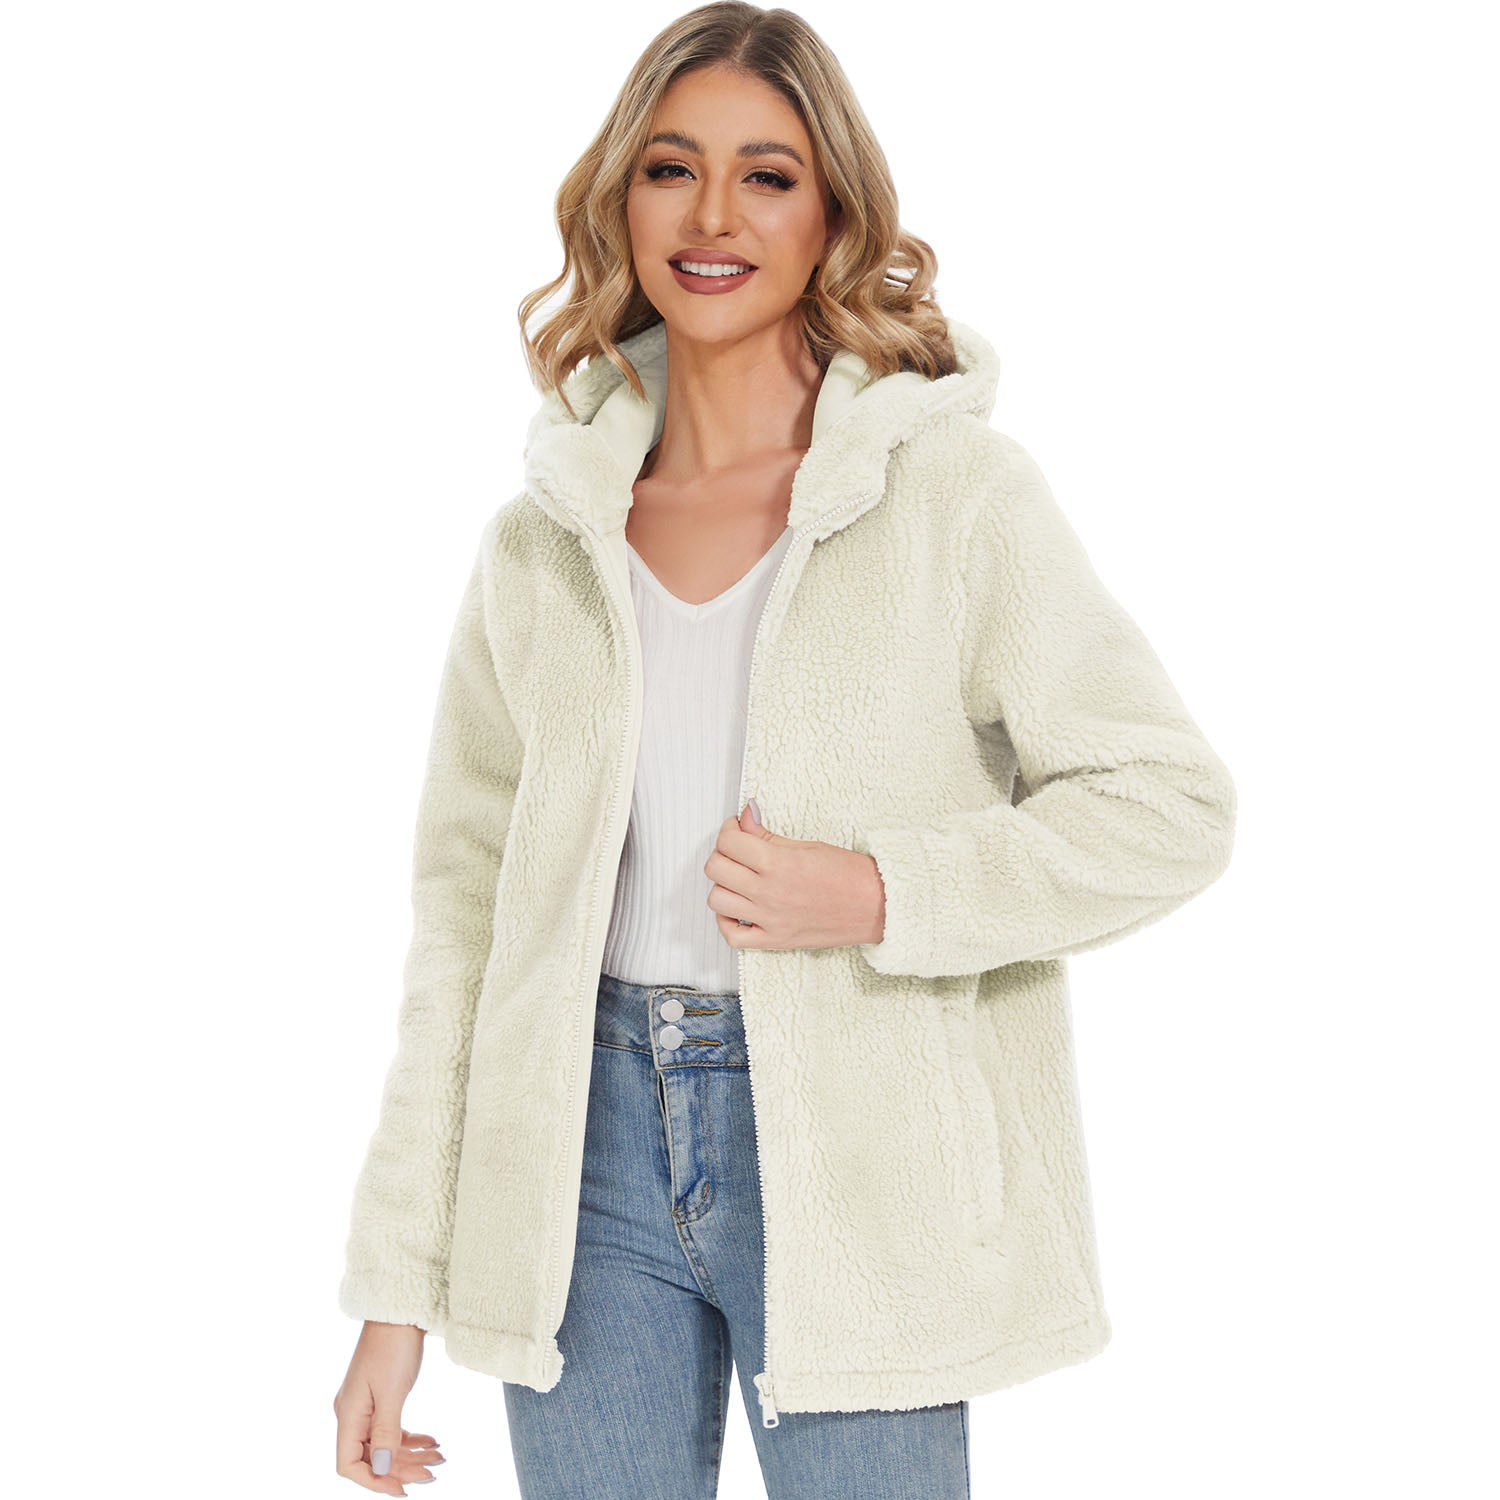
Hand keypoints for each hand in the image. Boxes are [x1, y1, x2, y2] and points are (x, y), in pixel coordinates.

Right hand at [333, 1321, 445, 1493]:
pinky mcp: (382, 1396)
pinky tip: (432, 1442)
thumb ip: (386, 1432)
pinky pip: (393, 1428)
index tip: (402, 1489)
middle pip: (372, 1457)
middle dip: (400, 1469)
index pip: (349, 1464)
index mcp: (349, 1414)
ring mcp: (367, 1405)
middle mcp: (354, 1413)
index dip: (373, 1481)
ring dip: (410, 1455)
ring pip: (385, 1444)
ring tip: (439, 1459)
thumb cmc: (393, 1345)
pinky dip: (411, 1438)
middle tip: (431, 1475)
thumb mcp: (392, 1391)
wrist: (401, 1308)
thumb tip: (381, 1468)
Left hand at [706, 801, 885, 950]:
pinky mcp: (774, 940)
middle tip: (738, 850)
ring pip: (716, 900)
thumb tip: (745, 816)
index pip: (728, 842)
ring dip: (724, 885)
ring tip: (740, 878)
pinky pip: (732, 936)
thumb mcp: (807, 845)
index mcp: (778, 863)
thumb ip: (768, 834)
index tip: (738, 829)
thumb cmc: (849, 875)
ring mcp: (769, 919)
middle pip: (716, 868)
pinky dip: (727, 921)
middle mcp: (769, 892)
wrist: (876, 906)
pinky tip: (738, 907)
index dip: (729, 830)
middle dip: (723, 853)